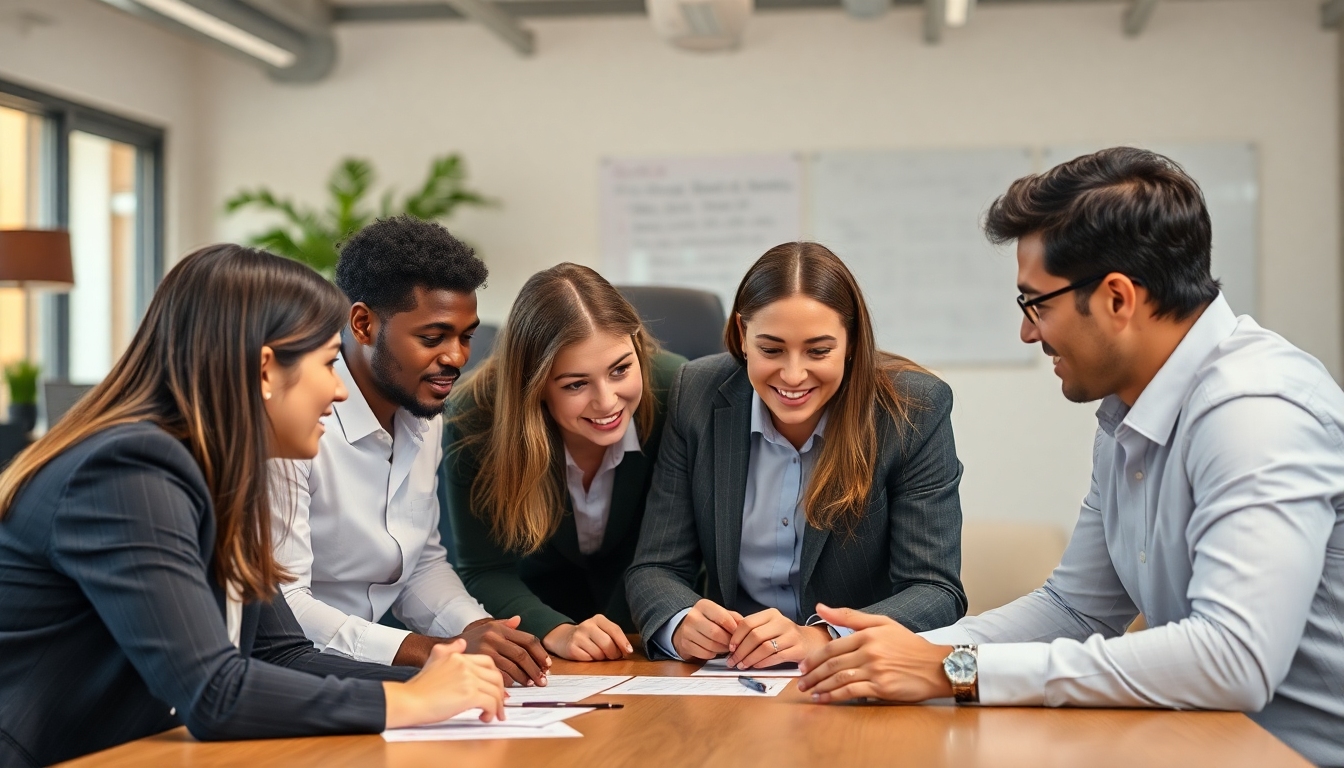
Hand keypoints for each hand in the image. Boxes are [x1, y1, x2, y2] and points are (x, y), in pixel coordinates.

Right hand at [383, 640, 506, 728]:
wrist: (408, 701)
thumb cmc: (419, 687)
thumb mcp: (433, 660)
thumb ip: (448, 650)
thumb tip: (462, 642)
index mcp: (458, 657)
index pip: (488, 662)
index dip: (494, 676)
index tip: (495, 688)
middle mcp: (465, 664)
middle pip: (496, 676)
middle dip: (500, 691)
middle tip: (499, 703)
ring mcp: (468, 679)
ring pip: (496, 691)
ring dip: (498, 705)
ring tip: (493, 714)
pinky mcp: (469, 695)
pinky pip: (491, 702)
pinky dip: (492, 712)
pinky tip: (484, 718)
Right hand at [455, 616, 551, 686]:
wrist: (439, 652)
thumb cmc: (467, 642)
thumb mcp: (482, 628)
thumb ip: (502, 625)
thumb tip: (519, 620)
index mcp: (497, 628)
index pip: (528, 639)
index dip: (540, 654)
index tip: (547, 665)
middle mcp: (492, 638)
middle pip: (522, 655)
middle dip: (535, 669)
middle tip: (542, 680)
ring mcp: (484, 652)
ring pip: (513, 668)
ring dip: (524, 678)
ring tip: (529, 685)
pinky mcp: (477, 666)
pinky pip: (499, 678)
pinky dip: (508, 685)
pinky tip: (513, 689)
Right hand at [543, 615, 633, 660]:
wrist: (563, 637)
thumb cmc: (589, 636)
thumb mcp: (601, 630)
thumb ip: (614, 637)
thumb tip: (627, 650)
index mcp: (598, 619)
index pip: (614, 630)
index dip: (623, 642)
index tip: (628, 651)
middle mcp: (588, 625)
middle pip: (608, 644)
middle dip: (613, 654)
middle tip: (612, 656)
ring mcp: (578, 636)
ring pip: (599, 653)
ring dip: (601, 658)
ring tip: (597, 654)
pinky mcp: (572, 648)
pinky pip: (589, 659)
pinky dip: (591, 660)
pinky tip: (587, 655)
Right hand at [671, 599, 742, 660]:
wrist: (684, 626)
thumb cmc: (707, 620)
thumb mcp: (719, 613)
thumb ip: (733, 618)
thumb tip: (745, 627)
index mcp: (704, 606)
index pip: (723, 618)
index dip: (734, 629)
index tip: (739, 634)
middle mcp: (693, 617)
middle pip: (716, 633)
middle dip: (728, 641)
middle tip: (734, 645)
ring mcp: (687, 631)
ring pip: (710, 645)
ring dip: (722, 649)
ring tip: (725, 648)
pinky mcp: (685, 644)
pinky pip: (704, 653)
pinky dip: (712, 654)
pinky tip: (714, 651)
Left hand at [724, 608, 830, 669]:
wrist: (810, 641)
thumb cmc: (784, 635)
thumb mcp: (769, 627)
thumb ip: (753, 630)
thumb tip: (731, 643)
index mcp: (771, 614)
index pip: (748, 623)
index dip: (736, 636)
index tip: (730, 648)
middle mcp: (782, 622)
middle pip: (755, 636)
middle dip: (741, 651)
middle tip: (733, 661)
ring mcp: (792, 636)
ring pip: (765, 647)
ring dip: (750, 659)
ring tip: (742, 665)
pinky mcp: (798, 649)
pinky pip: (777, 657)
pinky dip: (763, 663)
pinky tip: (756, 666)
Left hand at [796, 604, 952, 702]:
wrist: (937, 666)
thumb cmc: (909, 645)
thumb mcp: (882, 623)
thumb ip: (850, 616)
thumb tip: (820, 606)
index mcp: (867, 634)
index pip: (832, 647)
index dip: (814, 658)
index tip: (804, 667)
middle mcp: (869, 651)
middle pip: (832, 664)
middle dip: (813, 675)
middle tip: (800, 682)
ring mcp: (875, 670)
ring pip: (839, 678)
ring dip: (820, 687)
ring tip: (809, 692)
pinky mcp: (882, 688)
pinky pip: (852, 692)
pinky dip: (834, 697)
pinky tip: (825, 700)